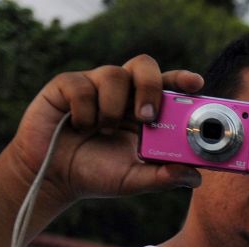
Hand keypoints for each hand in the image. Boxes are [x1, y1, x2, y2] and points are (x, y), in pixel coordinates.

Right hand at [3, 55, 205, 209]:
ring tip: (104, 131)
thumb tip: (196, 176)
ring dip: (113, 108)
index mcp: (142, 109)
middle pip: (144, 65)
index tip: (195, 84)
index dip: (181, 79)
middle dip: (150, 87)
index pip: (167, 84)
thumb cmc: (95, 174)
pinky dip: (84, 111)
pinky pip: (81, 85)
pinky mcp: (65, 86)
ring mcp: (93, 86)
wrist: (52, 178)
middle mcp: (121, 92)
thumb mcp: (134, 180)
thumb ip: (164, 177)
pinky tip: (79, 127)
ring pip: (114, 74)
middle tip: (146, 117)